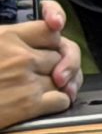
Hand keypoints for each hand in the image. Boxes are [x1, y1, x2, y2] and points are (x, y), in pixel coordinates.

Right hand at [0, 11, 75, 127]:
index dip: (56, 34)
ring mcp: (26, 80)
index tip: (58, 36)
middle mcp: (20, 56)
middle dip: (59, 62)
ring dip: (64, 83)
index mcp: (5, 37)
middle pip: (59, 54)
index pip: (49, 29)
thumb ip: (7, 39)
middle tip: (58, 69)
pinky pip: (62, 98)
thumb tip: (41, 31)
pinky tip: (50, 102)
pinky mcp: (28, 105)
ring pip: (64, 77)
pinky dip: (60, 101)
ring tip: (59, 86)